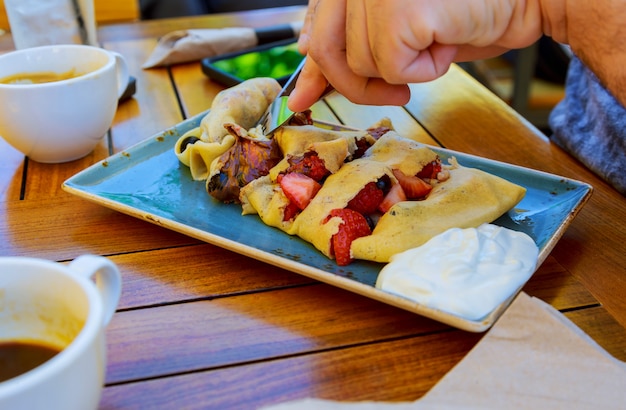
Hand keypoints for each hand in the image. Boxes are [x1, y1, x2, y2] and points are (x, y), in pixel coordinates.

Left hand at [289, 0, 543, 111]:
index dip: (316, 64)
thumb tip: (304, 87)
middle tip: (394, 89)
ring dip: (400, 71)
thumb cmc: (470, 9)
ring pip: (359, 63)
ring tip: (436, 41)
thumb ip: (347, 51)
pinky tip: (447, 41)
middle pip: (324, 47)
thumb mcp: (397, 32)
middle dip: (354, 82)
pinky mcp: (398, 8)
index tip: (308, 93)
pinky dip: (424, 70)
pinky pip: (391, 67)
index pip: (316, 23)